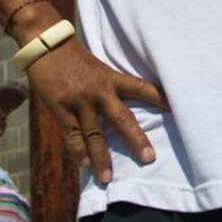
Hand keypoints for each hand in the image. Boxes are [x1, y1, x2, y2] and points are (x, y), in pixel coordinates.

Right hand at [26, 38, 167, 183]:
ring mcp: (79, 100)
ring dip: (102, 157)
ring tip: (108, 178)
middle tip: (149, 158)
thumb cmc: (72, 56)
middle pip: (122, 118)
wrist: (45, 42)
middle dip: (136, 139)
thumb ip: (107, 86)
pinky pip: (72, 134)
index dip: (159, 97)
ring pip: (94, 134)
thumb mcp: (96, 66)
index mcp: (110, 78)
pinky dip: (78, 151)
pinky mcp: (60, 107)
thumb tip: (118, 108)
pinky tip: (84, 166)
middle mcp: (99, 91)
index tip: (176, 108)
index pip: (140, 87)